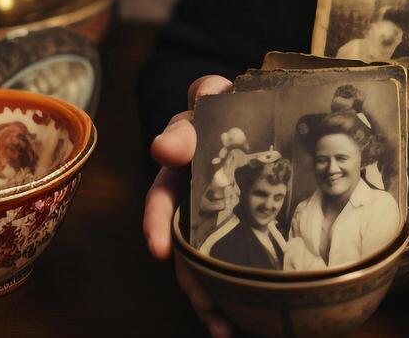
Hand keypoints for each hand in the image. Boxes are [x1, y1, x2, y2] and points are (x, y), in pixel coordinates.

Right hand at [143, 74, 233, 337]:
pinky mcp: (230, 229)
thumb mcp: (215, 93)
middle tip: (198, 297)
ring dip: (208, 296)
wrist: (251, 109)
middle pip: (179, 239)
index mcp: (181, 160)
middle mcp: (187, 191)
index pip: (162, 192)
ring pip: (200, 261)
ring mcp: (208, 213)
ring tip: (223, 326)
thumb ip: (202, 96)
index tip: (160, 251)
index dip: (157, 221)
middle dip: (187, 275)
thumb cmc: (229, 100)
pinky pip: (225, 264)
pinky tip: (241, 323)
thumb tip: (166, 146)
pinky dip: (231, 294)